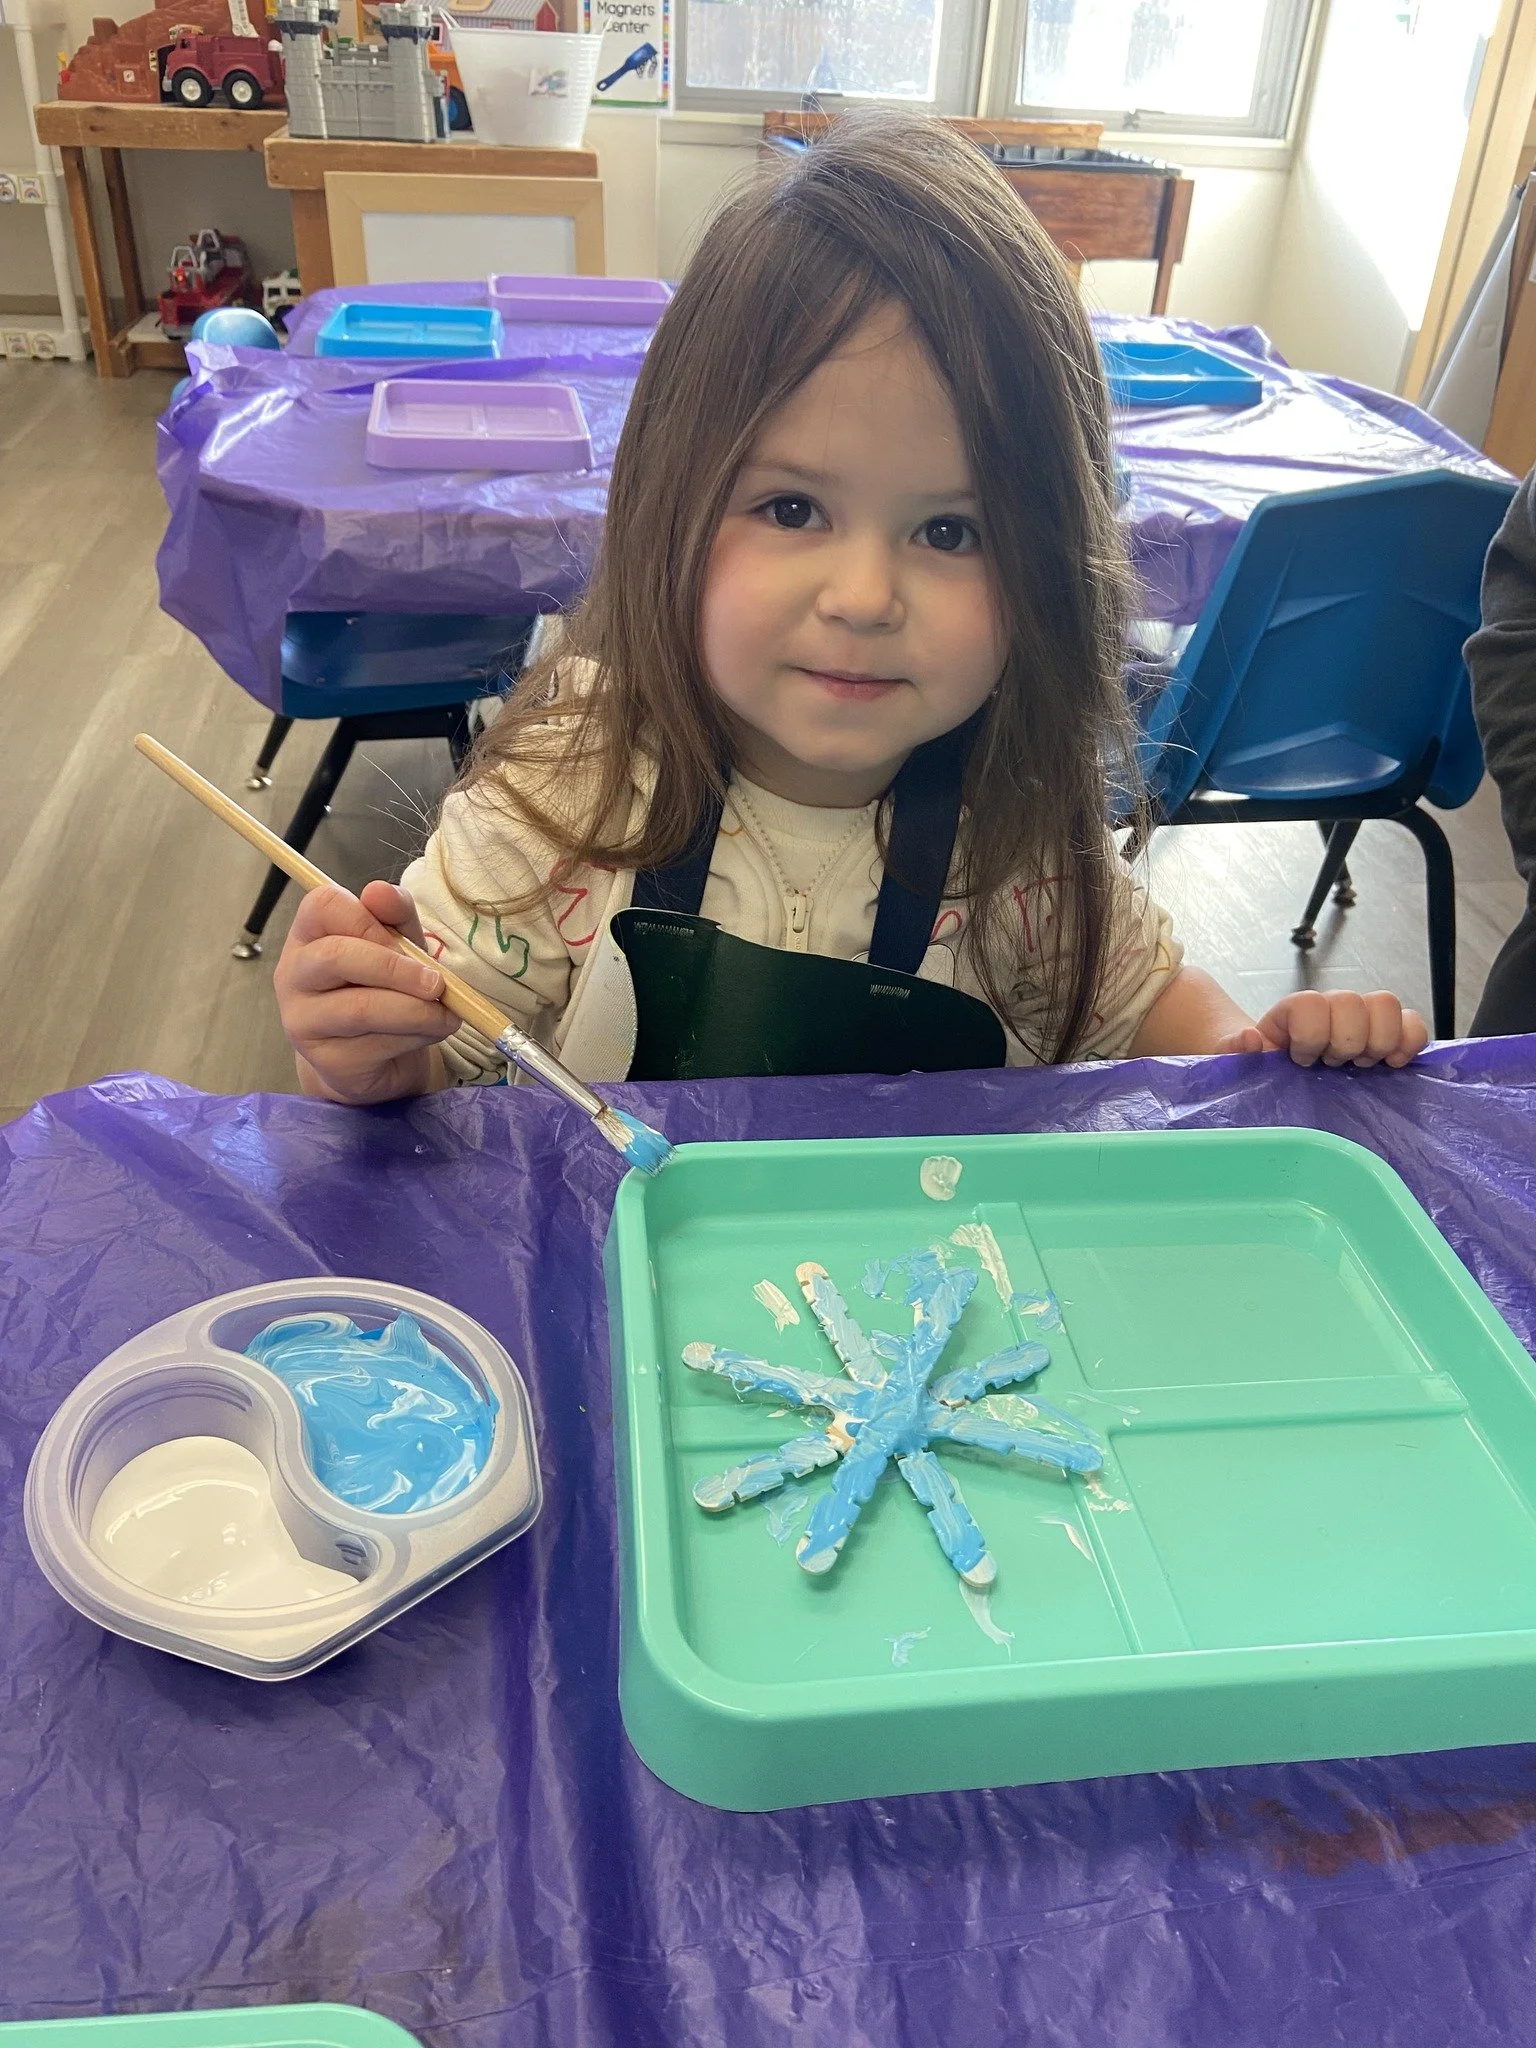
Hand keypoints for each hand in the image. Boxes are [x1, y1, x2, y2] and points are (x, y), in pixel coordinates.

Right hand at [274, 881, 456, 1103]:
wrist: (379, 1057)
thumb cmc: (387, 988)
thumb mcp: (399, 943)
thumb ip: (395, 914)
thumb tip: (380, 891)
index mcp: (309, 934)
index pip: (322, 905)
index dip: (369, 920)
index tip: (404, 941)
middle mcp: (294, 974)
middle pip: (337, 956)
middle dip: (398, 968)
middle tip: (437, 984)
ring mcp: (303, 1020)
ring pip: (361, 1007)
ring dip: (417, 1010)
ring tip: (445, 1014)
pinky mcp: (325, 1060)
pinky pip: (375, 1044)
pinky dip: (415, 1037)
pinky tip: (429, 1033)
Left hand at [1215, 990, 1427, 1068]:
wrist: (1272, 1066)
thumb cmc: (1255, 1062)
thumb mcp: (1234, 1057)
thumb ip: (1232, 1048)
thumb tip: (1250, 1038)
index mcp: (1293, 1012)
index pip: (1311, 1003)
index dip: (1309, 1035)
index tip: (1299, 1059)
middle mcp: (1329, 1007)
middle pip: (1352, 1002)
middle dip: (1344, 1041)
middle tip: (1331, 1064)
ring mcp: (1359, 1019)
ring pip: (1387, 1006)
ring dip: (1379, 1041)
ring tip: (1360, 1064)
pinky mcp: (1384, 1035)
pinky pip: (1412, 1025)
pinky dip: (1411, 1042)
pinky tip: (1393, 1064)